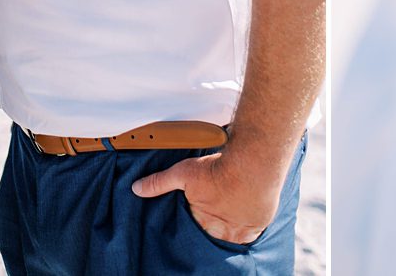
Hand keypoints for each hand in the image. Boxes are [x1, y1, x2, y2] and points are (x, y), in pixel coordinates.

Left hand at [131, 149, 284, 245]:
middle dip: (213, 221)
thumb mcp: (184, 172)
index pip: (195, 225)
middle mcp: (221, 230)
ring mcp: (241, 229)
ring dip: (230, 224)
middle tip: (216, 206)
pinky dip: (248, 225)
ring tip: (231, 209)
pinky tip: (245, 213)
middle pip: (213, 231)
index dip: (196, 215)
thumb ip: (159, 182)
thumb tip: (137, 188)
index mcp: (202, 221)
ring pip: (232, 233)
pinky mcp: (259, 224)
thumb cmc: (221, 169)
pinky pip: (251, 232)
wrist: (253, 163)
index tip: (200, 207)